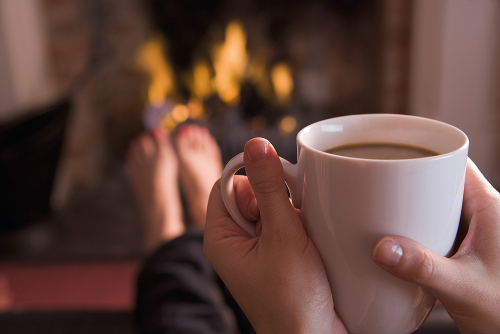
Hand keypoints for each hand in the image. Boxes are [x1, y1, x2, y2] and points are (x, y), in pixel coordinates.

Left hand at [203, 138, 346, 333]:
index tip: (276, 178)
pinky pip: (283, 226)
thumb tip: (255, 145)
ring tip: (304, 233)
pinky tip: (311, 239)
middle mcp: (234, 242)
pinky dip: (298, 225)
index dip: (250, 175)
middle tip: (293, 214)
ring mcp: (255, 250)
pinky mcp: (276, 257)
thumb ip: (270, 188)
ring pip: (269, 208)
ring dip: (289, 211)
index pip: (224, 185)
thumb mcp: (282, 237)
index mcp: (220, 238)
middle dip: (274, 196)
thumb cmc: (292, 301)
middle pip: (248, 194)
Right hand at [372, 159, 499, 333]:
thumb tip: (383, 247)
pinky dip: (415, 231)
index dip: (427, 155)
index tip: (396, 155)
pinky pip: (434, 230)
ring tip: (380, 212)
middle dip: (409, 184)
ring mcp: (471, 236)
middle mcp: (482, 217)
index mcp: (490, 209)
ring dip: (410, 210)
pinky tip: (397, 242)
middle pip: (440, 184)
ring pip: (436, 208)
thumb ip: (424, 268)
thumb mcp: (465, 288)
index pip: (457, 164)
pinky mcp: (461, 253)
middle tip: (378, 187)